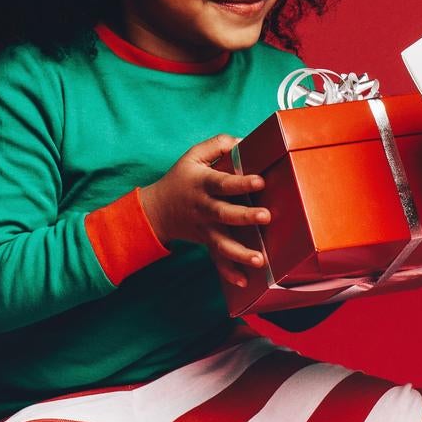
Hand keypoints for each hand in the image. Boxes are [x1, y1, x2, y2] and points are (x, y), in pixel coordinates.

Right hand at [144, 135, 273, 276]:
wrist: (156, 210)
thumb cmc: (182, 179)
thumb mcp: (193, 156)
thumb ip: (218, 145)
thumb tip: (243, 140)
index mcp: (202, 184)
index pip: (223, 182)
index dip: (240, 182)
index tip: (259, 181)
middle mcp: (204, 208)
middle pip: (224, 214)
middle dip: (245, 216)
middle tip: (266, 216)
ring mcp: (205, 229)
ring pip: (222, 243)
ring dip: (240, 253)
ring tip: (259, 260)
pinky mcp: (206, 243)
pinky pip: (217, 260)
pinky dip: (228, 272)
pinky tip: (243, 281)